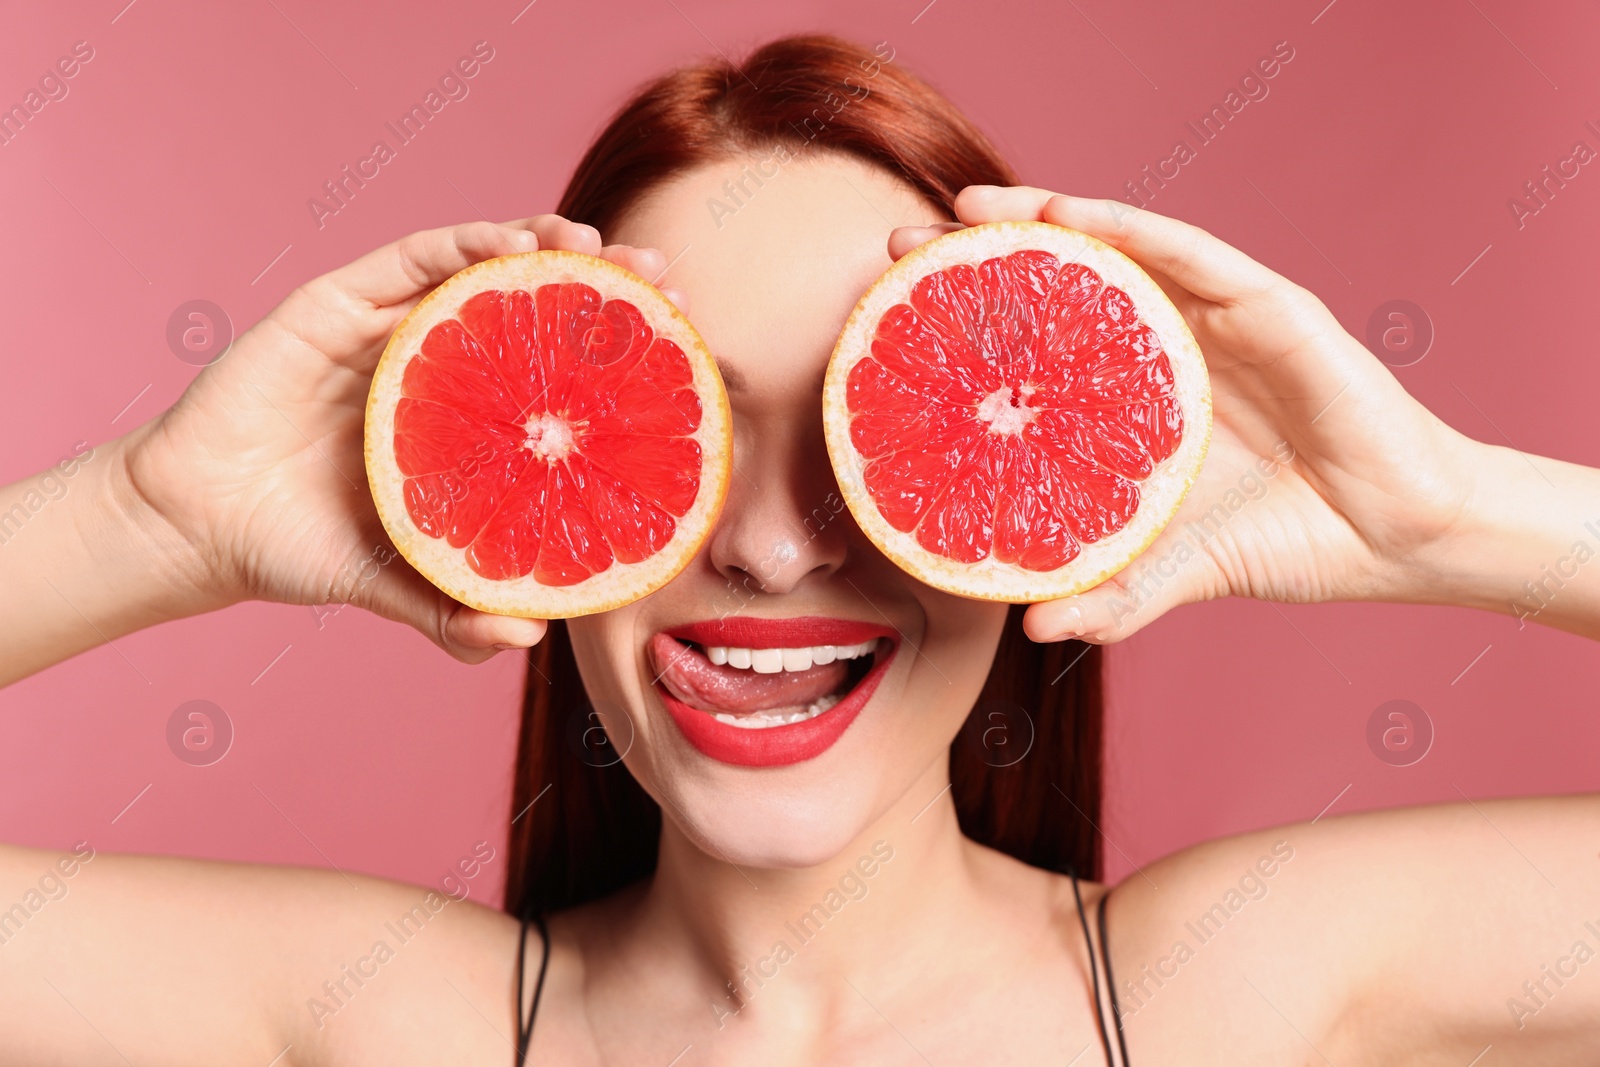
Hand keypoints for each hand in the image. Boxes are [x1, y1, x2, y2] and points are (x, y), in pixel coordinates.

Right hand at [122, 216, 682, 661]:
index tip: (679, 350)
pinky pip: (412, 261)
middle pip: (534, 311)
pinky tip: (516, 245)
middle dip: (604, 292)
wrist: (197, 527)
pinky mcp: (338, 305)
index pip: (553, 375)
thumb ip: (454, 609)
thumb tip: (531, 636)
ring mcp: (389, 329)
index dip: (614, 357)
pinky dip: (466, 246)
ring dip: (548, 248)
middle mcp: (435, 364)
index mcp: (460, 421)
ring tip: (604, 248)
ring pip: (481, 269)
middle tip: (666, 285)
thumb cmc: (298, 549)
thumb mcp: (393, 581)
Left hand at [889, 186, 1482, 642]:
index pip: (1038, 343)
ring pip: (1117, 247)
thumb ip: (1111, 595)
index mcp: (1136, 393)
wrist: (1397, 537)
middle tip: (899, 251)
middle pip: (1061, 283)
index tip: (891, 321)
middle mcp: (1168, 342)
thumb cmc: (1287, 538)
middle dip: (978, 261)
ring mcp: (1217, 316)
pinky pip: (1190, 253)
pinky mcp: (1270, 304)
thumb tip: (1031, 624)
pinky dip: (1128, 228)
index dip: (968, 325)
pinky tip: (1071, 216)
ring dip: (1040, 219)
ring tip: (967, 212)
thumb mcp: (1176, 570)